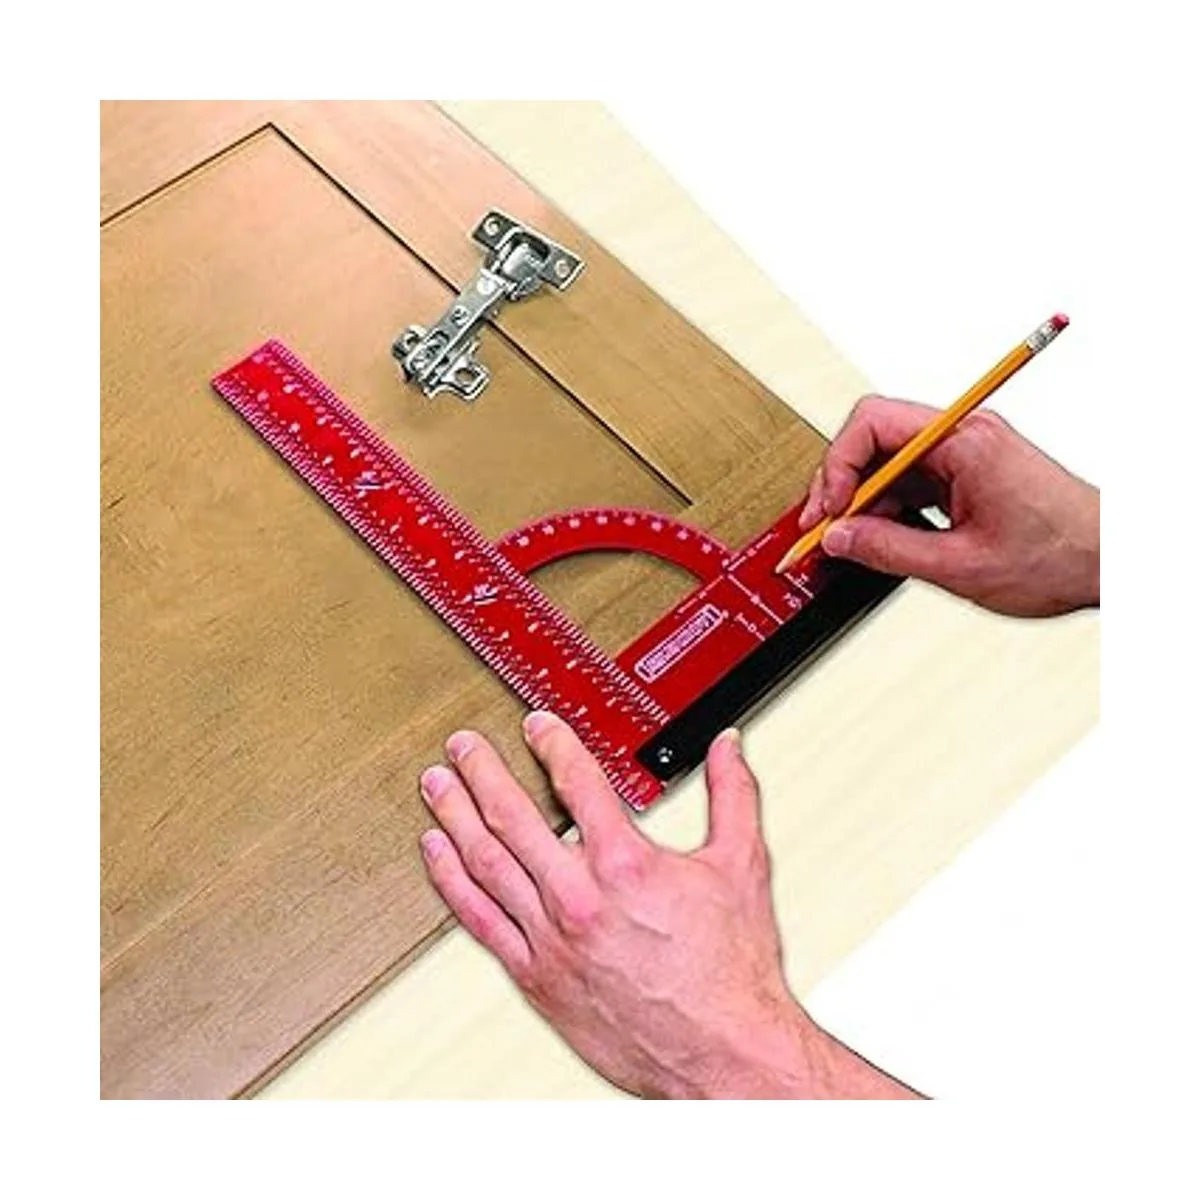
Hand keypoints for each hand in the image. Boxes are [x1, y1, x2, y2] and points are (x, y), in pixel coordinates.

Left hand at [419, 711, 917, 1098]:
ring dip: (455, 816)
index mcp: (625, 864)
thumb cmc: (730, 972)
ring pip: (486, 863)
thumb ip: (733, 796)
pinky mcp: (536, 977)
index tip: (537, 726)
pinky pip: (480, 921)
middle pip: (512, 816)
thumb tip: (727, 749)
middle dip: (483, 771)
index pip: (576, 781)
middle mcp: (579, 898)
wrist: (723, 1055)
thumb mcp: (741, 867)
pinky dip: (452, 881)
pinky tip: (438, 854)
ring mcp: (551, 939)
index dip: (552, 744)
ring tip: (438, 786)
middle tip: (464, 745)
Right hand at [799, 395, 1099, 616]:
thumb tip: (840, 539)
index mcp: (965, 442)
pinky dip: (889, 510)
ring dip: (864, 501)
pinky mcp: (968, 475)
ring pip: (889, 463)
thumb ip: (889, 550)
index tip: (829, 511)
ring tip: (849, 541)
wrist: (1111, 564)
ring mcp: (966, 455)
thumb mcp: (961, 565)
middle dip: (842, 484)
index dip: (838, 467)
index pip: (874, 424)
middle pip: (874, 440)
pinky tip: (880, 539)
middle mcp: (964, 437)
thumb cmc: (1062, 555)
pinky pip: (912, 482)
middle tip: (824, 528)